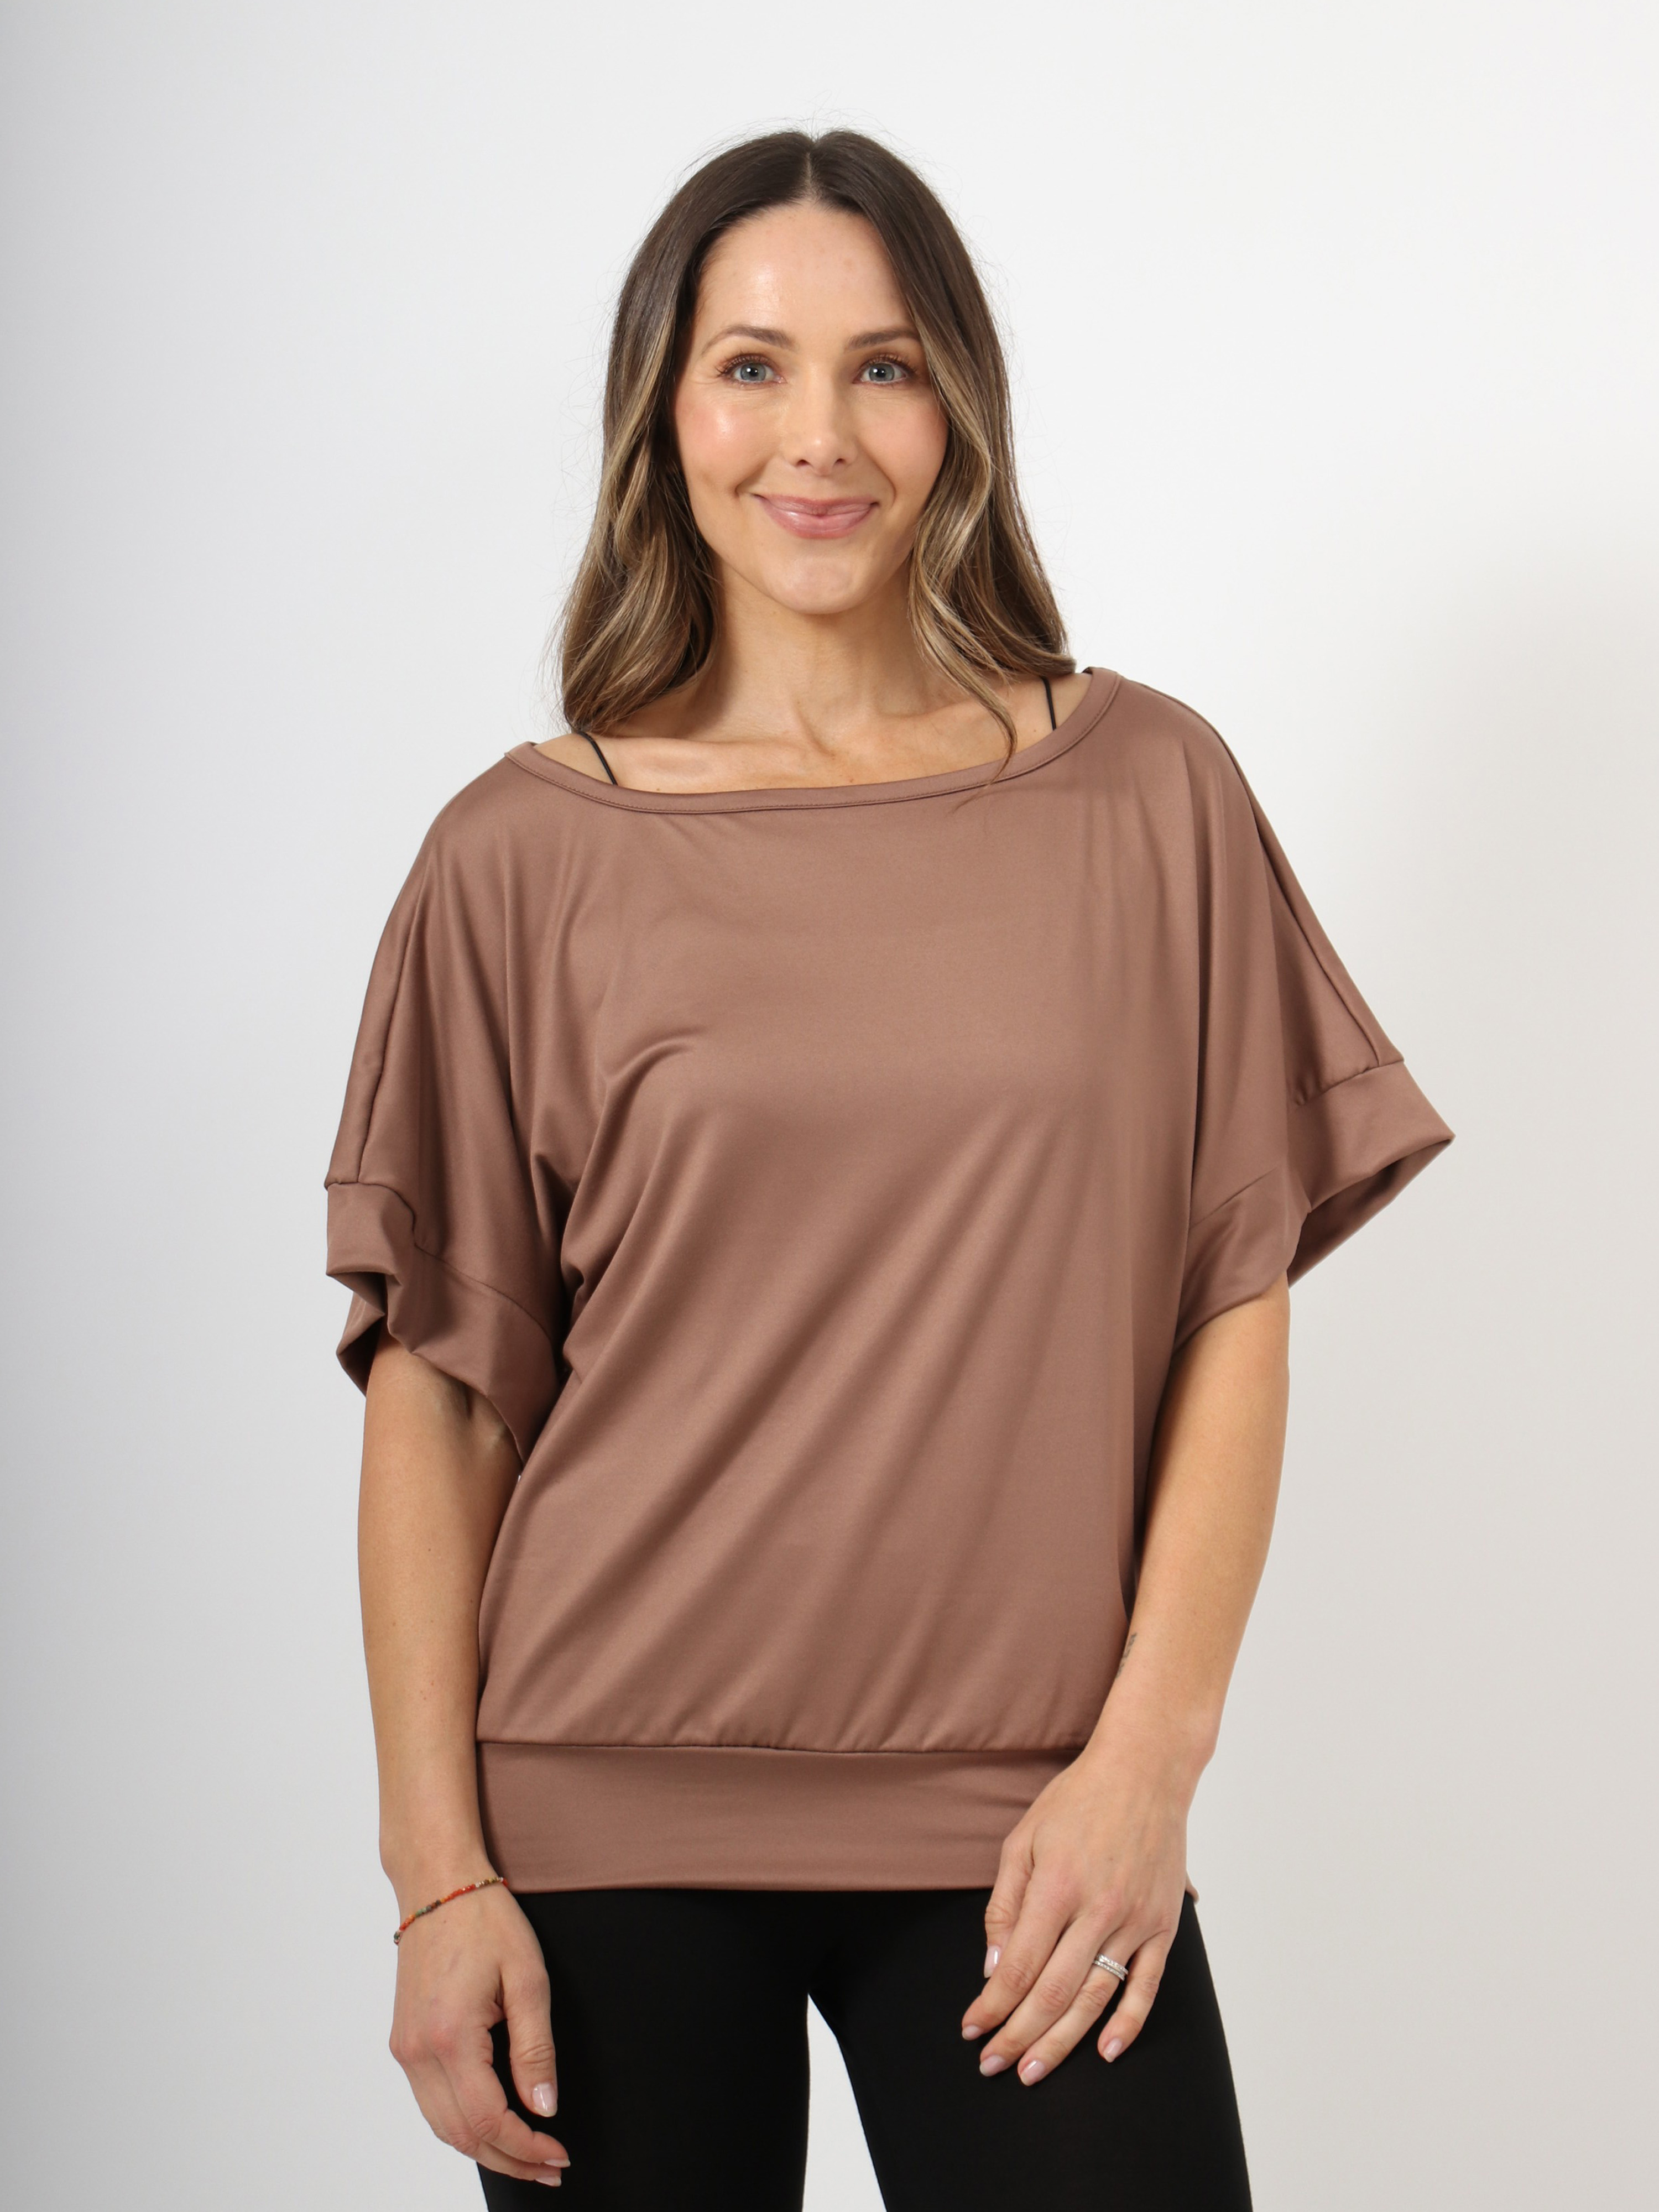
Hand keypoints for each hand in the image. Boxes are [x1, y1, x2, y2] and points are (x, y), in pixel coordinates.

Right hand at [388, 1882, 570, 2186]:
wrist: (437, 1883)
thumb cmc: (486, 1920)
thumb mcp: (527, 1978)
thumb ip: (535, 2050)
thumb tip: (543, 2109)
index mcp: (449, 2036)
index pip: (488, 2120)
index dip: (526, 2147)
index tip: (559, 2154)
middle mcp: (416, 2051)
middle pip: (461, 2136)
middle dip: (509, 2160)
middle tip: (551, 2168)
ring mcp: (404, 2048)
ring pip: (441, 2127)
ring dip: (485, 2148)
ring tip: (529, 2155)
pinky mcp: (403, 2042)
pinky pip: (430, 2103)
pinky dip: (462, 2124)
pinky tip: (493, 2124)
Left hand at [959, 1737, 1190, 2083]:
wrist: (1145, 1771)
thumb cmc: (1076, 1800)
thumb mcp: (1022, 1839)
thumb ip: (1005, 1906)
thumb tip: (994, 1969)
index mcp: (1056, 1886)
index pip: (1019, 1966)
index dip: (992, 2005)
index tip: (972, 2030)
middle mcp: (1097, 1909)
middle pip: (1053, 1993)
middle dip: (1018, 2035)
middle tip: (994, 2066)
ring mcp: (1135, 1920)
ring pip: (1095, 1998)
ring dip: (1062, 2042)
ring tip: (1033, 2071)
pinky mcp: (1163, 1925)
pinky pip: (1147, 1986)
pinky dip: (1128, 2024)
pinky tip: (1105, 2051)